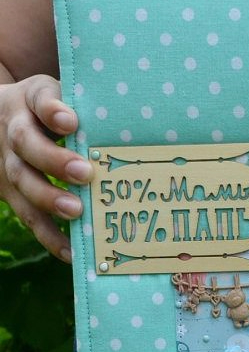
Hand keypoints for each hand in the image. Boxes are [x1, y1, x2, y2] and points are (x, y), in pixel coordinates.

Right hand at [0, 74, 91, 261]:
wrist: (2, 124)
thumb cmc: (53, 114)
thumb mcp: (66, 99)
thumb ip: (89, 110)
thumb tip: (132, 125)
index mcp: (30, 103)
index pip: (39, 100)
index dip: (52, 111)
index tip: (70, 121)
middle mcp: (14, 133)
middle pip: (26, 144)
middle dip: (54, 161)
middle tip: (84, 173)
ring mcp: (9, 165)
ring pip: (22, 182)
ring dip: (49, 199)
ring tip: (76, 211)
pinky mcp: (12, 195)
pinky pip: (29, 217)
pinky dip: (50, 236)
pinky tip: (73, 252)